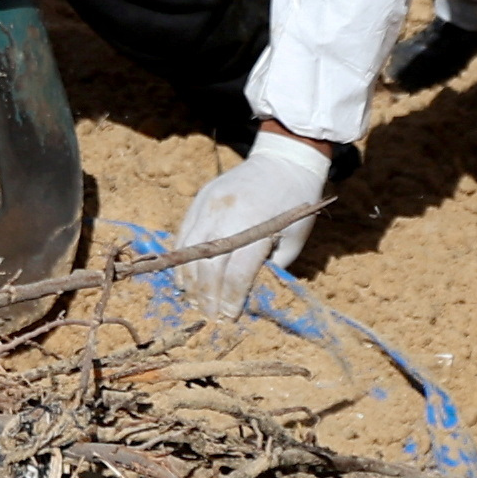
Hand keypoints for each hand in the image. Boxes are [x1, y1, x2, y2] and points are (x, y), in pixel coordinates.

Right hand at [169, 128, 333, 319]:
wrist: (284, 159)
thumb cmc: (295, 203)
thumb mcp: (292, 240)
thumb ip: (271, 268)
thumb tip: (249, 297)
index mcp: (256, 226)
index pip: (235, 274)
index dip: (230, 300)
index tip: (229, 318)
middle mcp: (228, 215)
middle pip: (208, 266)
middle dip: (207, 297)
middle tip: (210, 317)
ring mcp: (210, 204)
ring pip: (189, 251)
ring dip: (189, 282)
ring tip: (194, 303)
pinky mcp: (200, 199)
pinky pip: (184, 235)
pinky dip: (182, 260)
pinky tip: (186, 278)